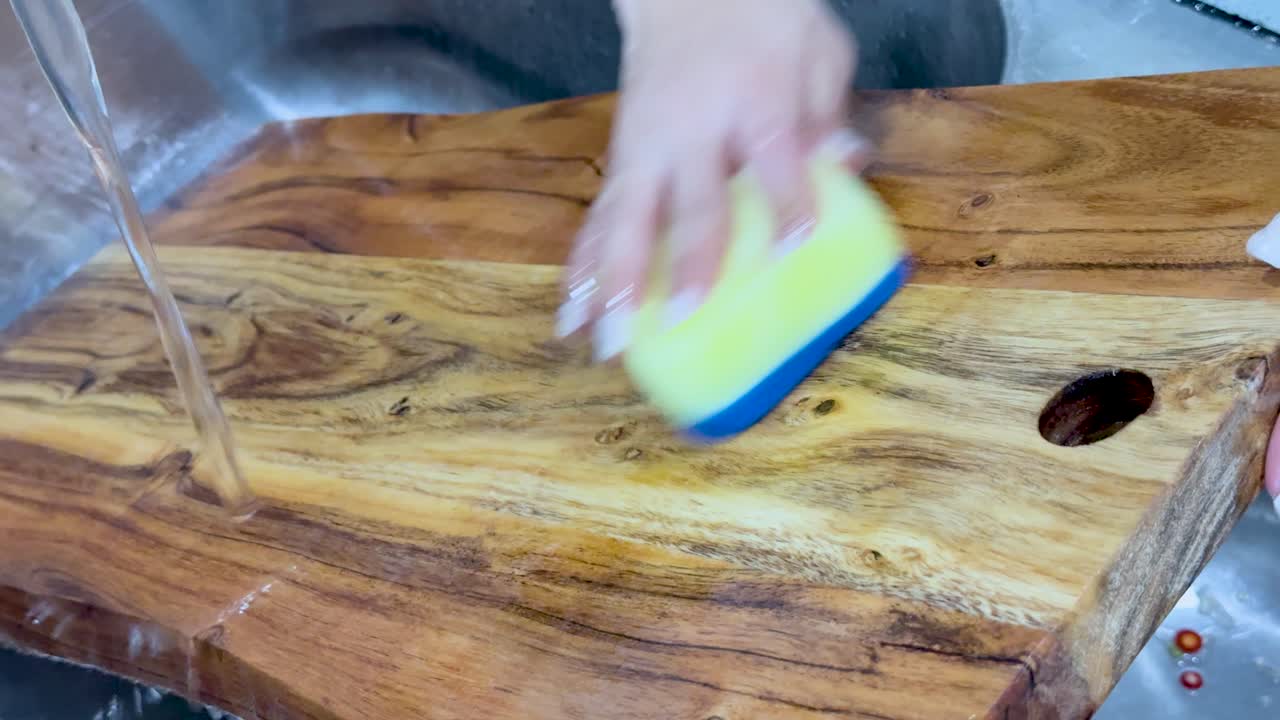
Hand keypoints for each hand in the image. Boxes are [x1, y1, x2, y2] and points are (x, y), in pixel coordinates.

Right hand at [557, 0, 867, 360]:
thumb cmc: (764, 23)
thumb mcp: (816, 49)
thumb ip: (828, 110)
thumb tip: (847, 162)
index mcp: (756, 96)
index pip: (774, 153)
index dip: (786, 200)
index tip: (793, 246)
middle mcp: (694, 127)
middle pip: (689, 199)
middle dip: (689, 259)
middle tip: (683, 315)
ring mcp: (648, 147)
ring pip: (627, 220)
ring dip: (616, 282)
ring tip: (606, 341)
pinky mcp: (622, 161)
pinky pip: (599, 220)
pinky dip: (583, 269)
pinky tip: (572, 315)